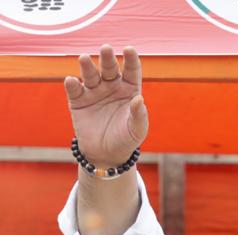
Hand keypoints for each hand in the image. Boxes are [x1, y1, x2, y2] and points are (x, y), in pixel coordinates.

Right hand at [65, 45, 147, 168]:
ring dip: (87, 66)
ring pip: (90, 74)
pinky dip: (72, 84)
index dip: (131, 59)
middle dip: (107, 58)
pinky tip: (72, 81)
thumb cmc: (126, 140)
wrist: (106, 154)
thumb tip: (139, 99)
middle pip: (109, 68)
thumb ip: (139, 115)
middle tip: (106, 48)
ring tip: (84, 58)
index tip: (129, 49)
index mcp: (129, 90)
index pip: (131, 71)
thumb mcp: (137, 129)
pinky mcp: (78, 100)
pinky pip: (74, 89)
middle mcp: (111, 87)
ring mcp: (94, 92)